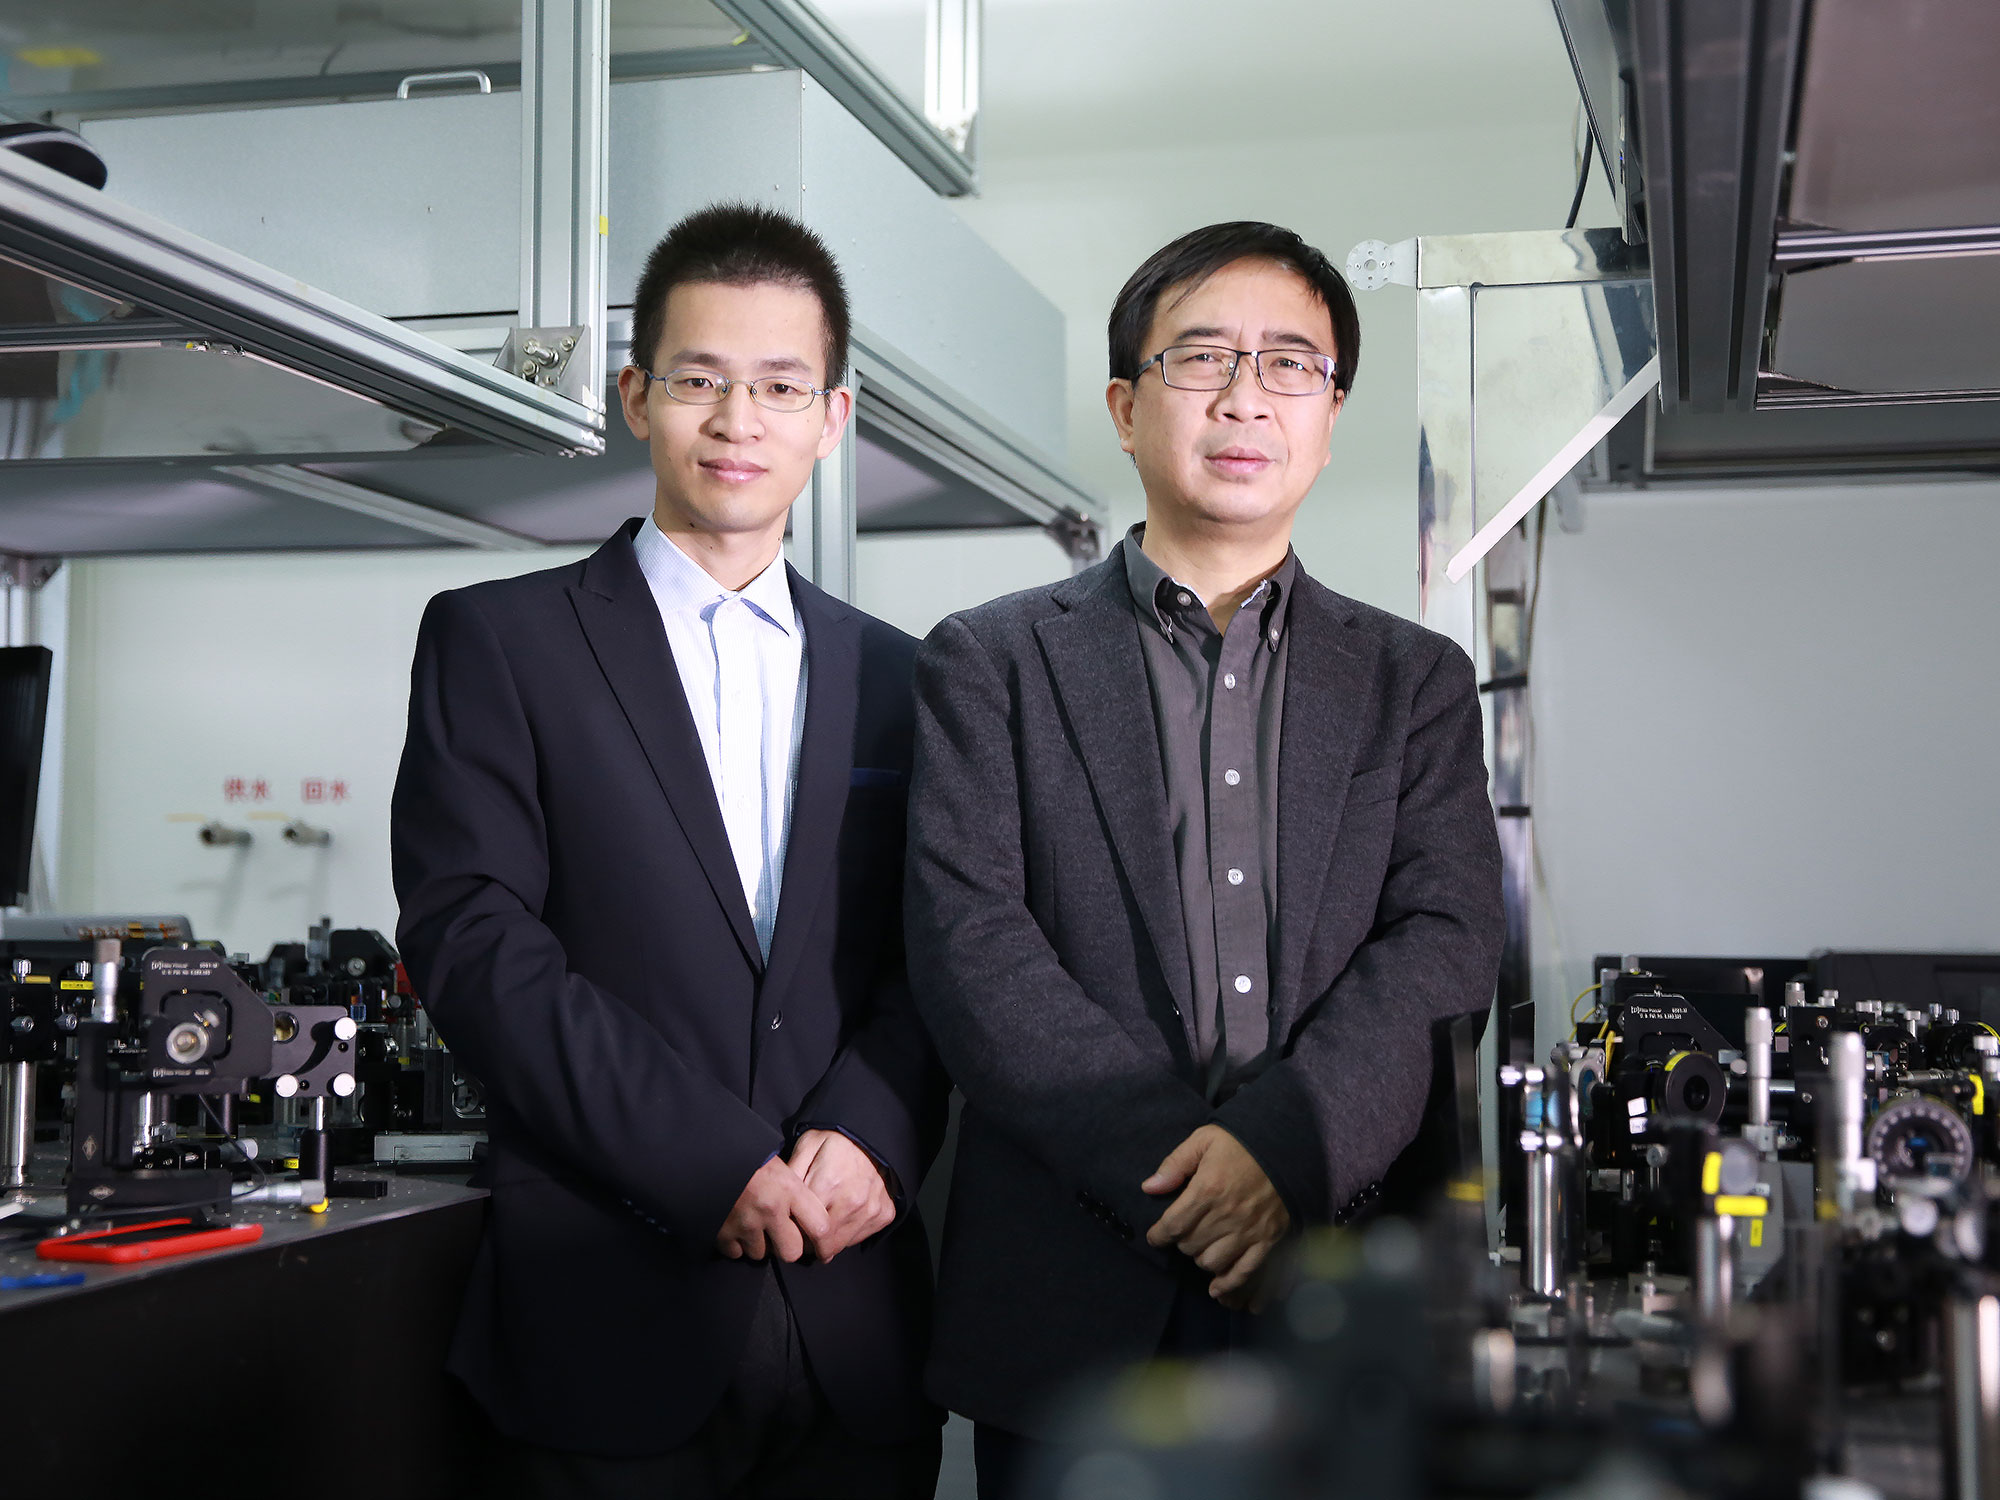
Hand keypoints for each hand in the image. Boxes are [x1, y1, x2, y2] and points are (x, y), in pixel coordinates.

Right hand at [715, 1155, 830, 1263]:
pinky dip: (735, 1244)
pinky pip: (736, 1253)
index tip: (822, 1249)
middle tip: (779, 1234)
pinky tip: (735, 1227)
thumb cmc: (750, 1158)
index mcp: (789, 1189)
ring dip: (758, 1244)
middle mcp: (770, 1208)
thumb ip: (797, 1195)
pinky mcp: (722, 1233)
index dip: (824, 1242)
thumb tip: (811, 1225)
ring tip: (752, 1223)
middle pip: (791, 1252)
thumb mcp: (781, 1168)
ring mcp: (745, 1223)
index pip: (820, 1227)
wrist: (711, 1154)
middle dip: (785, 1246)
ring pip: (761, 1254)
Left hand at [790, 1128, 896, 1261]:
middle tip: (804, 1232)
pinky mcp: (884, 1214)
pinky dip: (847, 1234)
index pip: (804, 1229)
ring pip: (842, 1245)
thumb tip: (778, 1201)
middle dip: (810, 1244)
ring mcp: (871, 1210)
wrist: (872, 1137)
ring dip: (829, 1242)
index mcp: (829, 1185)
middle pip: (824, 1244)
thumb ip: (791, 1173)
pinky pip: (859, 1237)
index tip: (789, 1229)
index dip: (794, 1233)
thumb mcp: (807, 1146)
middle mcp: (853, 1202)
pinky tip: (841, 1218)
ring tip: (822, 1226)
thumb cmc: (835, 1141)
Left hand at [1142, 1124, 1290, 1302]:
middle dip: (1181, 1242)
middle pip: (1190, 1245)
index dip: (1158, 1235)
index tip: (1155, 1237)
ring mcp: (1248, 1230)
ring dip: (1200, 1258)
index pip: (1172, 1225)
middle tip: (1183, 1235)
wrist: (1286, 1147)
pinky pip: (1244, 1271)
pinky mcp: (1267, 1240)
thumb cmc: (1241, 1143)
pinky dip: (1228, 1284)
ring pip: (1211, 1262)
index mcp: (1207, 1189)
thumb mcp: (1204, 1140)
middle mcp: (1226, 1215)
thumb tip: (1149, 1187)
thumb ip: (1175, 1164)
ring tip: (1201, 1248)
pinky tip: (1216, 1289)